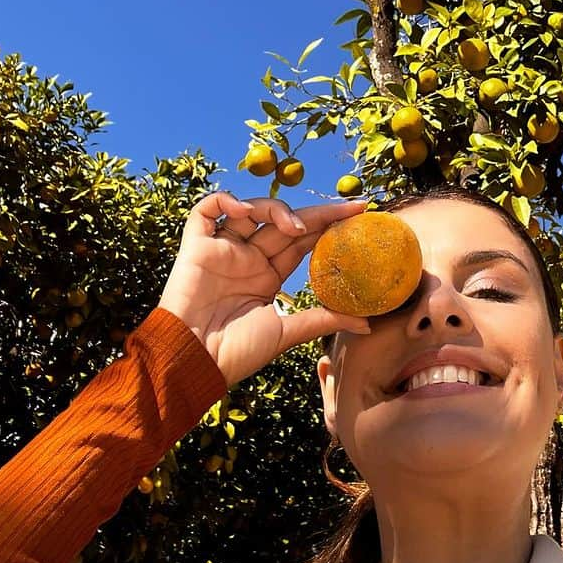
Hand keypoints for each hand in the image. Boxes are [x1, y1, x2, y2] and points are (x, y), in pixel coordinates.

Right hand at [157, 191, 370, 386]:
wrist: (194, 361)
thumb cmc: (237, 353)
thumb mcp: (286, 333)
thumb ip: (323, 320)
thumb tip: (368, 324)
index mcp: (268, 276)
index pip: (302, 241)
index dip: (329, 226)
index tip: (360, 215)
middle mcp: (247, 258)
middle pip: (284, 223)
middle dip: (318, 212)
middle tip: (351, 208)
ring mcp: (223, 250)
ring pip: (252, 210)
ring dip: (275, 209)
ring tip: (294, 226)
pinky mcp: (197, 246)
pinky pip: (206, 211)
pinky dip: (224, 201)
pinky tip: (244, 210)